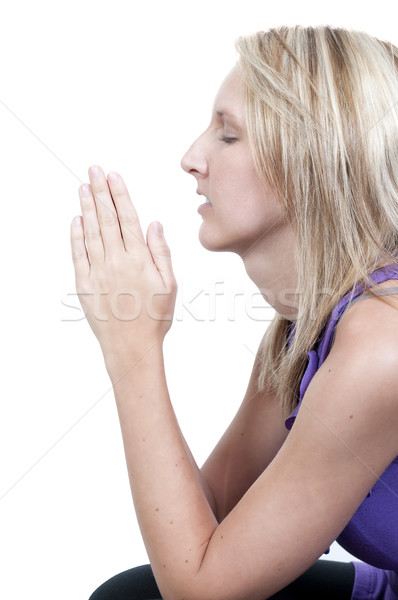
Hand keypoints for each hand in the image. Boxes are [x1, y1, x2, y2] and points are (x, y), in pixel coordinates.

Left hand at [70, 166, 176, 367]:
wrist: (130, 347)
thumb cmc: (154, 318)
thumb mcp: (169, 285)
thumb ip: (161, 253)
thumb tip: (154, 224)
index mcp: (139, 259)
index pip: (127, 218)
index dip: (120, 195)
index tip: (114, 176)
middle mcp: (116, 261)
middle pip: (107, 219)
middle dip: (100, 191)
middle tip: (93, 170)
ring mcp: (98, 272)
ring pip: (91, 232)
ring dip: (87, 208)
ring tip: (83, 187)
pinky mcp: (84, 284)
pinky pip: (78, 254)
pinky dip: (76, 235)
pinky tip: (76, 220)